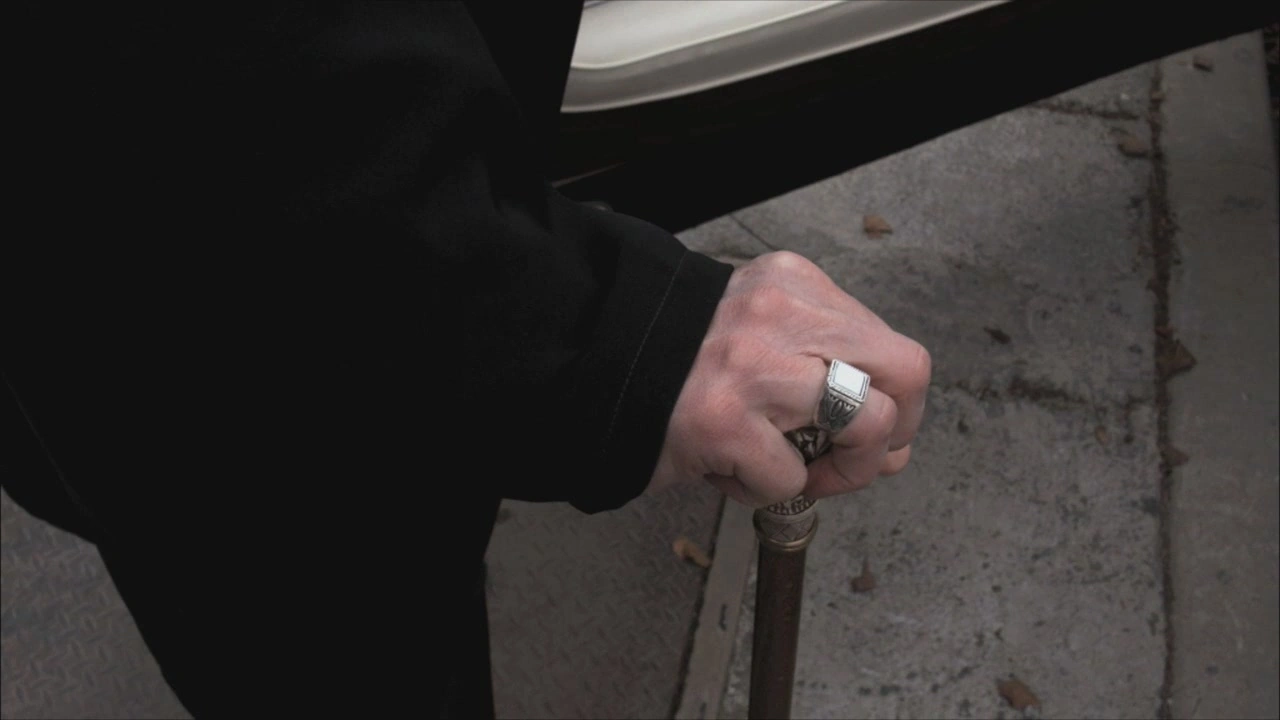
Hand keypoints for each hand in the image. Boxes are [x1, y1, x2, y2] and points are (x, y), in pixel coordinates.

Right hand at [649, 251, 930, 506]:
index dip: (892, 401)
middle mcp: (780, 315)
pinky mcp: (724, 420)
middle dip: (895, 430)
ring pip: (866, 423)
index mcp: (791, 285)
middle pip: (905, 370)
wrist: (589, 360)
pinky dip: (766, 490)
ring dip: (843, 471)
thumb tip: (894, 443)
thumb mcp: (755, 332)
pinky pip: (789, 477)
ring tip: (796, 474)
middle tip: (856, 459)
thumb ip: (820, 366)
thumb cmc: (678, 359)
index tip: (863, 432)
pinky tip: (729, 471)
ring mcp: (754, 367)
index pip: (888, 343)